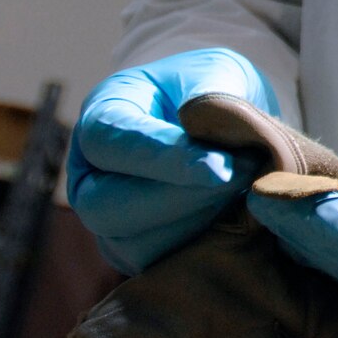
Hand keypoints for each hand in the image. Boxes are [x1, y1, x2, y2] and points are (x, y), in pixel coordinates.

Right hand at [67, 48, 280, 272]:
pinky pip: (159, 265)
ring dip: (196, 224)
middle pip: (105, 206)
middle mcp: (90, 174)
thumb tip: (204, 127)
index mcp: (101, 116)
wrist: (225, 122)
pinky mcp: (137, 251)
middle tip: (242, 180)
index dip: (162, 158)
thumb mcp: (215, 71)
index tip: (219, 168)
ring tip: (247, 192)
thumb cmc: (214, 89)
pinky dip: (202, 247)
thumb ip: (210, 95)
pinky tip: (240, 219)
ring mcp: (109, 220)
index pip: (109, 142)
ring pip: (132, 244)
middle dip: (179, 199)